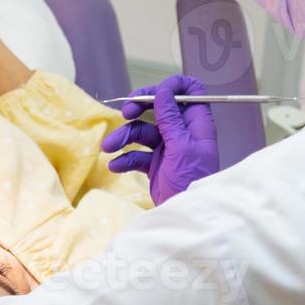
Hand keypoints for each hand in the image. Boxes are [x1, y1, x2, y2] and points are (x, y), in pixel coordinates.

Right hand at [100, 75, 219, 204]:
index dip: (172, 87)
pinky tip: (116, 166)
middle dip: (140, 108)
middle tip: (125, 112)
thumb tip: (164, 91)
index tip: (154, 94)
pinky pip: (136, 154)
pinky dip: (125, 158)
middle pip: (159, 107)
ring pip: (142, 132)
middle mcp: (182, 132)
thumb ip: (171, 119)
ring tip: (108, 147)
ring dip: (123, 137)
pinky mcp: (155, 165)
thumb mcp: (181, 148)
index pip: (190, 91)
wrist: (186, 217)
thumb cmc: (192, 183)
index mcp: (196, 124)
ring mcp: (168, 148)